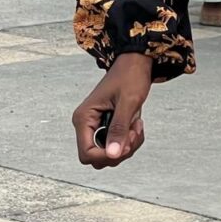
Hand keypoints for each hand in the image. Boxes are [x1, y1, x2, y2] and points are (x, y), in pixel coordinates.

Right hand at [72, 53, 151, 168]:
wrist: (135, 63)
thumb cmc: (130, 76)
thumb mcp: (128, 102)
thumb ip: (119, 129)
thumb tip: (113, 155)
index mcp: (84, 118)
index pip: (87, 154)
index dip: (107, 156)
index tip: (125, 144)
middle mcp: (86, 125)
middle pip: (99, 158)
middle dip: (120, 150)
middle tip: (134, 131)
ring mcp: (96, 127)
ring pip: (111, 154)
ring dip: (128, 144)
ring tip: (136, 124)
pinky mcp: (107, 127)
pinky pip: (118, 145)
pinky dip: (131, 139)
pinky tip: (136, 124)